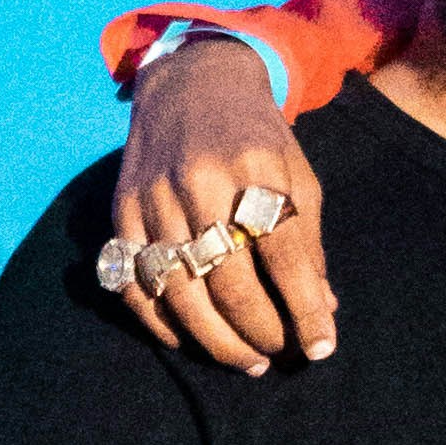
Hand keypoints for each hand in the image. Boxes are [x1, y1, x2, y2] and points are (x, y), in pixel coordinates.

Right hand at [111, 36, 337, 372]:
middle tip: (279, 355)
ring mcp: (155, 198)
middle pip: (231, 283)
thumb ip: (307, 244)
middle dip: (261, 332)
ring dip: (218, 342)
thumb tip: (322, 311)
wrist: (192, 83)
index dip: (304, 308)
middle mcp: (202, 183)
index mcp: (257, 169)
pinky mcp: (123, 211)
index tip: (320, 348)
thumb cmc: (256, 138)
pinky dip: (164, 326)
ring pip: (182, 294)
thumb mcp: (297, 176)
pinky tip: (194, 341)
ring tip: (248, 361)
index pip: (285, 254)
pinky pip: (136, 286)